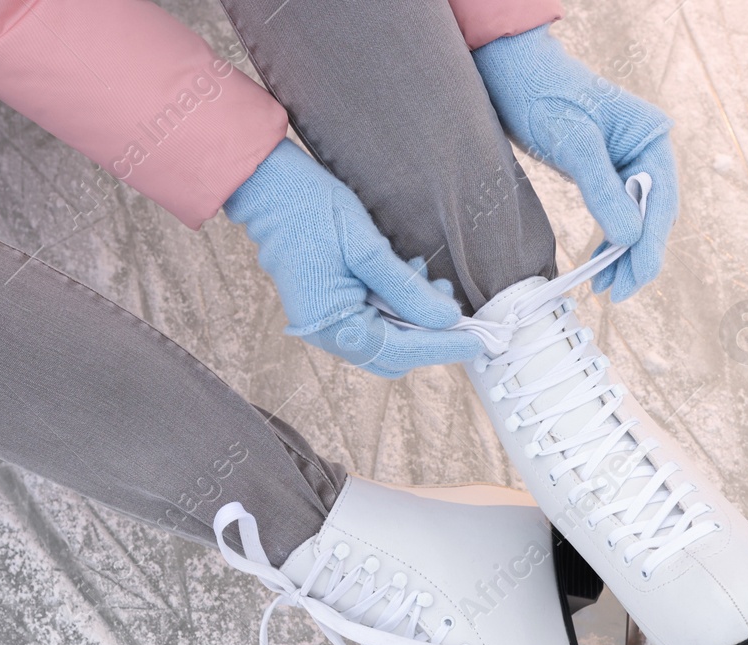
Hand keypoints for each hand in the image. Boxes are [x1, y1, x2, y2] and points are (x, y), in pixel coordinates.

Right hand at [225, 139, 483, 378]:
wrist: (267, 186)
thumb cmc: (309, 210)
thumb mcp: (367, 248)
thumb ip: (407, 290)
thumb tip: (447, 320)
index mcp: (333, 327)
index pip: (401, 350)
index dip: (444, 345)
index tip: (481, 341)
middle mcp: (328, 334)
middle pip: (395, 354)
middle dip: (429, 333)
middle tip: (454, 303)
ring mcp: (327, 322)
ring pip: (387, 338)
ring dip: (414, 316)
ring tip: (429, 278)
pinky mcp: (331, 306)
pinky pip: (373, 320)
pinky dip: (397, 305)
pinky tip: (407, 273)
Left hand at [473, 26, 678, 301]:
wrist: (512, 71)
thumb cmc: (541, 94)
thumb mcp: (572, 142)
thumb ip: (601, 190)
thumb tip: (630, 239)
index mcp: (651, 137)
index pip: (660, 202)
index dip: (650, 246)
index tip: (636, 279)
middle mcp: (646, 151)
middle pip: (654, 215)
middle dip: (638, 256)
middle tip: (616, 293)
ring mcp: (628, 162)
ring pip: (636, 220)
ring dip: (624, 255)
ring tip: (605, 287)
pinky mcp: (606, 172)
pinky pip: (617, 214)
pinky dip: (610, 241)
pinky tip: (599, 264)